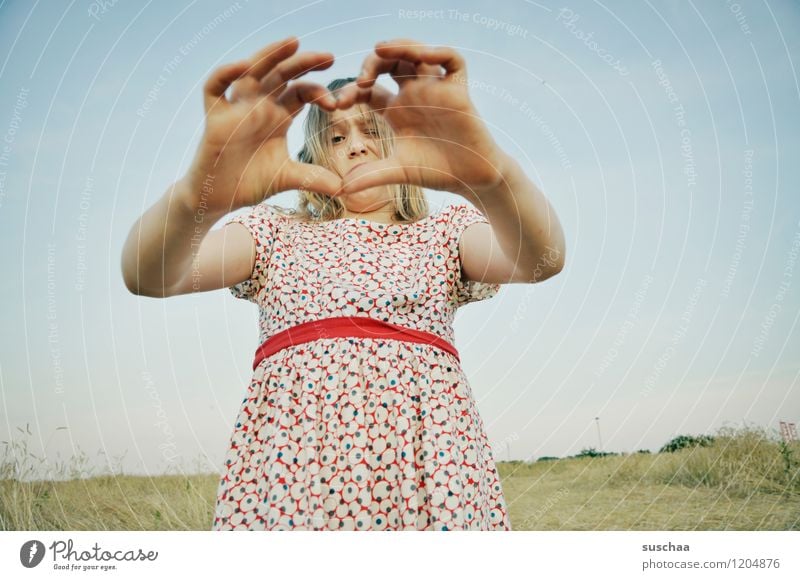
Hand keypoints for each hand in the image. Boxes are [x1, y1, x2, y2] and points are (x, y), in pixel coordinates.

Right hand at [182, 37, 342, 212]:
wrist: (220, 197)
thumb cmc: (251, 182)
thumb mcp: (288, 178)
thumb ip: (314, 178)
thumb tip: (345, 188)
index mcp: (279, 116)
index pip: (301, 91)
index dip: (319, 91)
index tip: (336, 104)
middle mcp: (260, 106)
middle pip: (282, 74)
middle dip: (305, 63)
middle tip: (330, 57)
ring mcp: (237, 108)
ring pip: (251, 70)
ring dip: (270, 54)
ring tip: (293, 42)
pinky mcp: (214, 116)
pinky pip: (215, 87)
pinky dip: (226, 73)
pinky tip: (244, 66)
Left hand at [334, 38, 508, 201]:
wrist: (471, 179)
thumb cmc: (437, 172)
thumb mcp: (399, 171)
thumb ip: (370, 176)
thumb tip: (341, 189)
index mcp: (397, 111)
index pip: (369, 89)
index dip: (352, 90)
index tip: (339, 104)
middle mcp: (414, 95)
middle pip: (390, 63)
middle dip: (372, 63)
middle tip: (362, 78)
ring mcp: (436, 90)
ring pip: (418, 53)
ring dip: (400, 47)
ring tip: (380, 50)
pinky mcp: (459, 90)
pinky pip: (452, 60)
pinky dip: (438, 52)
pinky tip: (421, 56)